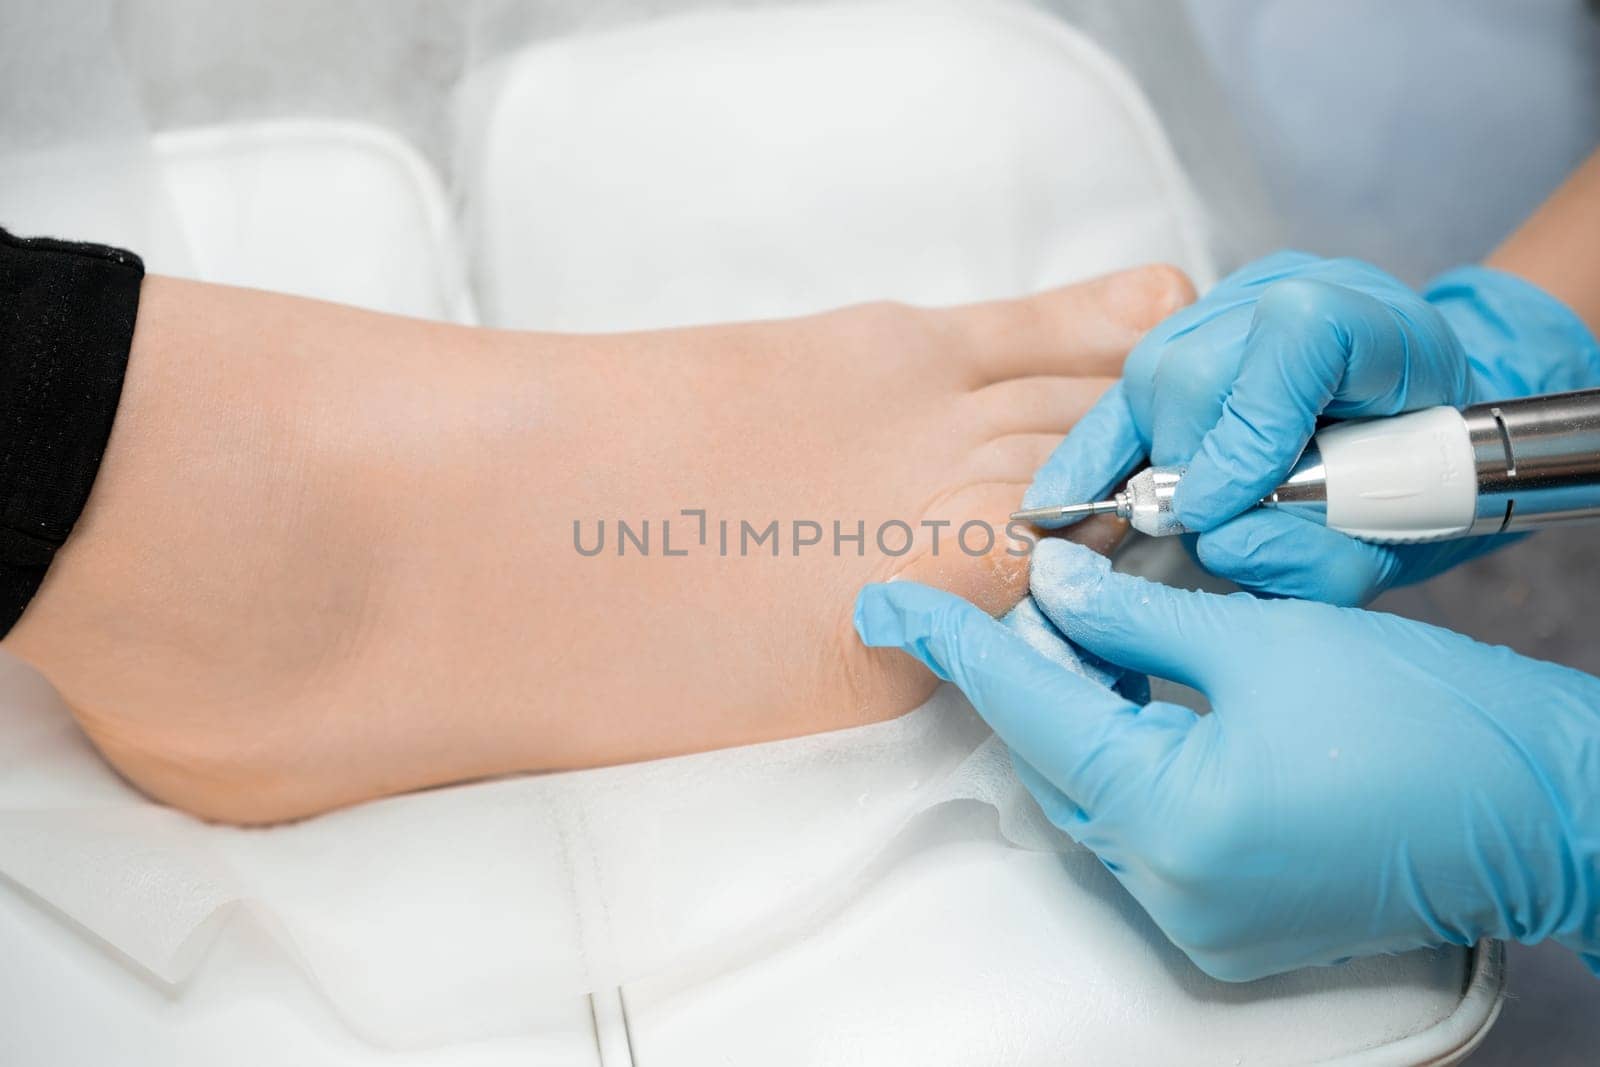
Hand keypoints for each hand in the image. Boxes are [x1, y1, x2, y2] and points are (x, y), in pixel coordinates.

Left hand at [853, 539, 1599, 980]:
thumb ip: (1135, 615)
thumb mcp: (1264, 638)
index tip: (885, 600)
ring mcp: (1197, 920)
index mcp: (1170, 817)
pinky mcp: (1226, 926)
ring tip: (1094, 632)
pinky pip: (1139, 833)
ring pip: (1092, 796)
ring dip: (1081, 715)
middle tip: (1031, 593)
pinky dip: (1126, 762)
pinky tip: (1140, 699)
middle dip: (1029, 671)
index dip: (952, 642)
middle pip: (1052, 759)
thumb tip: (1055, 587)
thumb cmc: (1427, 718)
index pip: (1024, 708)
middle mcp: (1168, 889)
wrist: (1543, 809)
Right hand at [1021, 252, 1599, 604]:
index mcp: (1383, 329)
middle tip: (1189, 525)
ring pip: (1150, 371)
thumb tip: (1214, 539)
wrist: (1427, 430)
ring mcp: (1236, 299)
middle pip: (1195, 364)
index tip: (1211, 511)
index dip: (1247, 429)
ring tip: (1167, 507)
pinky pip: (1125, 382)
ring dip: (1143, 456)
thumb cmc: (1418, 485)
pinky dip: (1099, 447)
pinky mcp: (1189, 325)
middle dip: (1179, 463)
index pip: (1299, 338)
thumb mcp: (1393, 542)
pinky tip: (1069, 494)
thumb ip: (1318, 553)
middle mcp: (1299, 289)